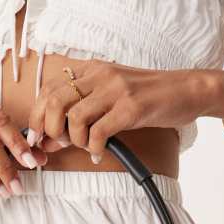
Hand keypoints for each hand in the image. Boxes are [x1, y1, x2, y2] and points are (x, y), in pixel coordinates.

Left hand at [27, 60, 214, 162]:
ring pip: (74, 118)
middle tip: (59, 145)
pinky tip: (99, 153)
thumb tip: (52, 139)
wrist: (186, 90)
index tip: (38, 137)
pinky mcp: (131, 108)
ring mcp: (116, 90)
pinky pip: (99, 133)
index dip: (37, 116)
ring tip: (86, 147)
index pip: (49, 89)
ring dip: (74, 140)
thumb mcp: (111, 98)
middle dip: (49, 130)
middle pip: (54, 101)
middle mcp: (100, 75)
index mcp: (92, 70)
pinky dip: (94, 148)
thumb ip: (83, 114)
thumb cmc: (148, 98)